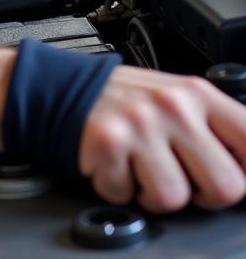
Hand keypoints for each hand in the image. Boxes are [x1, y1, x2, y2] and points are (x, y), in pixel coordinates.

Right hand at [79, 65, 245, 211]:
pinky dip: (116, 188)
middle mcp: (173, 106)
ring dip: (152, 195)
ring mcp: (140, 124)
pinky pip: (127, 195)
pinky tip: (112, 165)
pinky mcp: (108, 142)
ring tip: (139, 170)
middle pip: (225, 186)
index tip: (233, 177)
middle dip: (202, 194)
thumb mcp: (175, 97)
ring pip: (174, 198)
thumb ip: (213, 126)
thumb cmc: (121, 99)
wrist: (57, 86)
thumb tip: (244, 167)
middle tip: (179, 178)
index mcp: (197, 94)